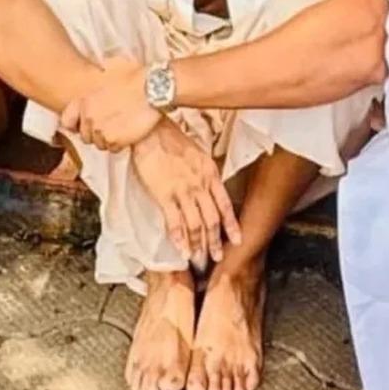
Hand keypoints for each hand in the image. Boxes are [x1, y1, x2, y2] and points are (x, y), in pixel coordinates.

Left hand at [60, 54, 161, 151]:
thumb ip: (101, 73)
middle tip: (112, 124)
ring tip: (123, 127)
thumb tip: (103, 68)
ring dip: (110, 138)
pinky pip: (114, 148)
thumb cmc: (136, 76)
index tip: (87, 124)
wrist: (154, 88)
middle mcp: (88, 116)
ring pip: (100, 144)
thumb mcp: (113, 66)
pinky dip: (121, 143)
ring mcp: (99, 129)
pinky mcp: (114, 140)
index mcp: (85, 99)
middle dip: (98, 132)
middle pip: (86, 136)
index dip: (77, 125)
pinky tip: (130, 132)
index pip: (67, 121)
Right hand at [131, 117, 241, 268]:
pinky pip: (175, 222)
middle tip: (217, 258)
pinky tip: (182, 251)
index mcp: (210, 173)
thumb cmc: (171, 138)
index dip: (231, 225)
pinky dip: (180, 239)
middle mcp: (200, 184)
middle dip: (215, 242)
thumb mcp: (197, 153)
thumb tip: (208, 187)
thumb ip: (204, 172)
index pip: (225, 205)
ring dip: (198, 245)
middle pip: (212, 220)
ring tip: (199, 260)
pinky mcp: (164, 194)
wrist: (151, 129)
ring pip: (196, 225)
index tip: (237, 240)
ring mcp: (183, 190)